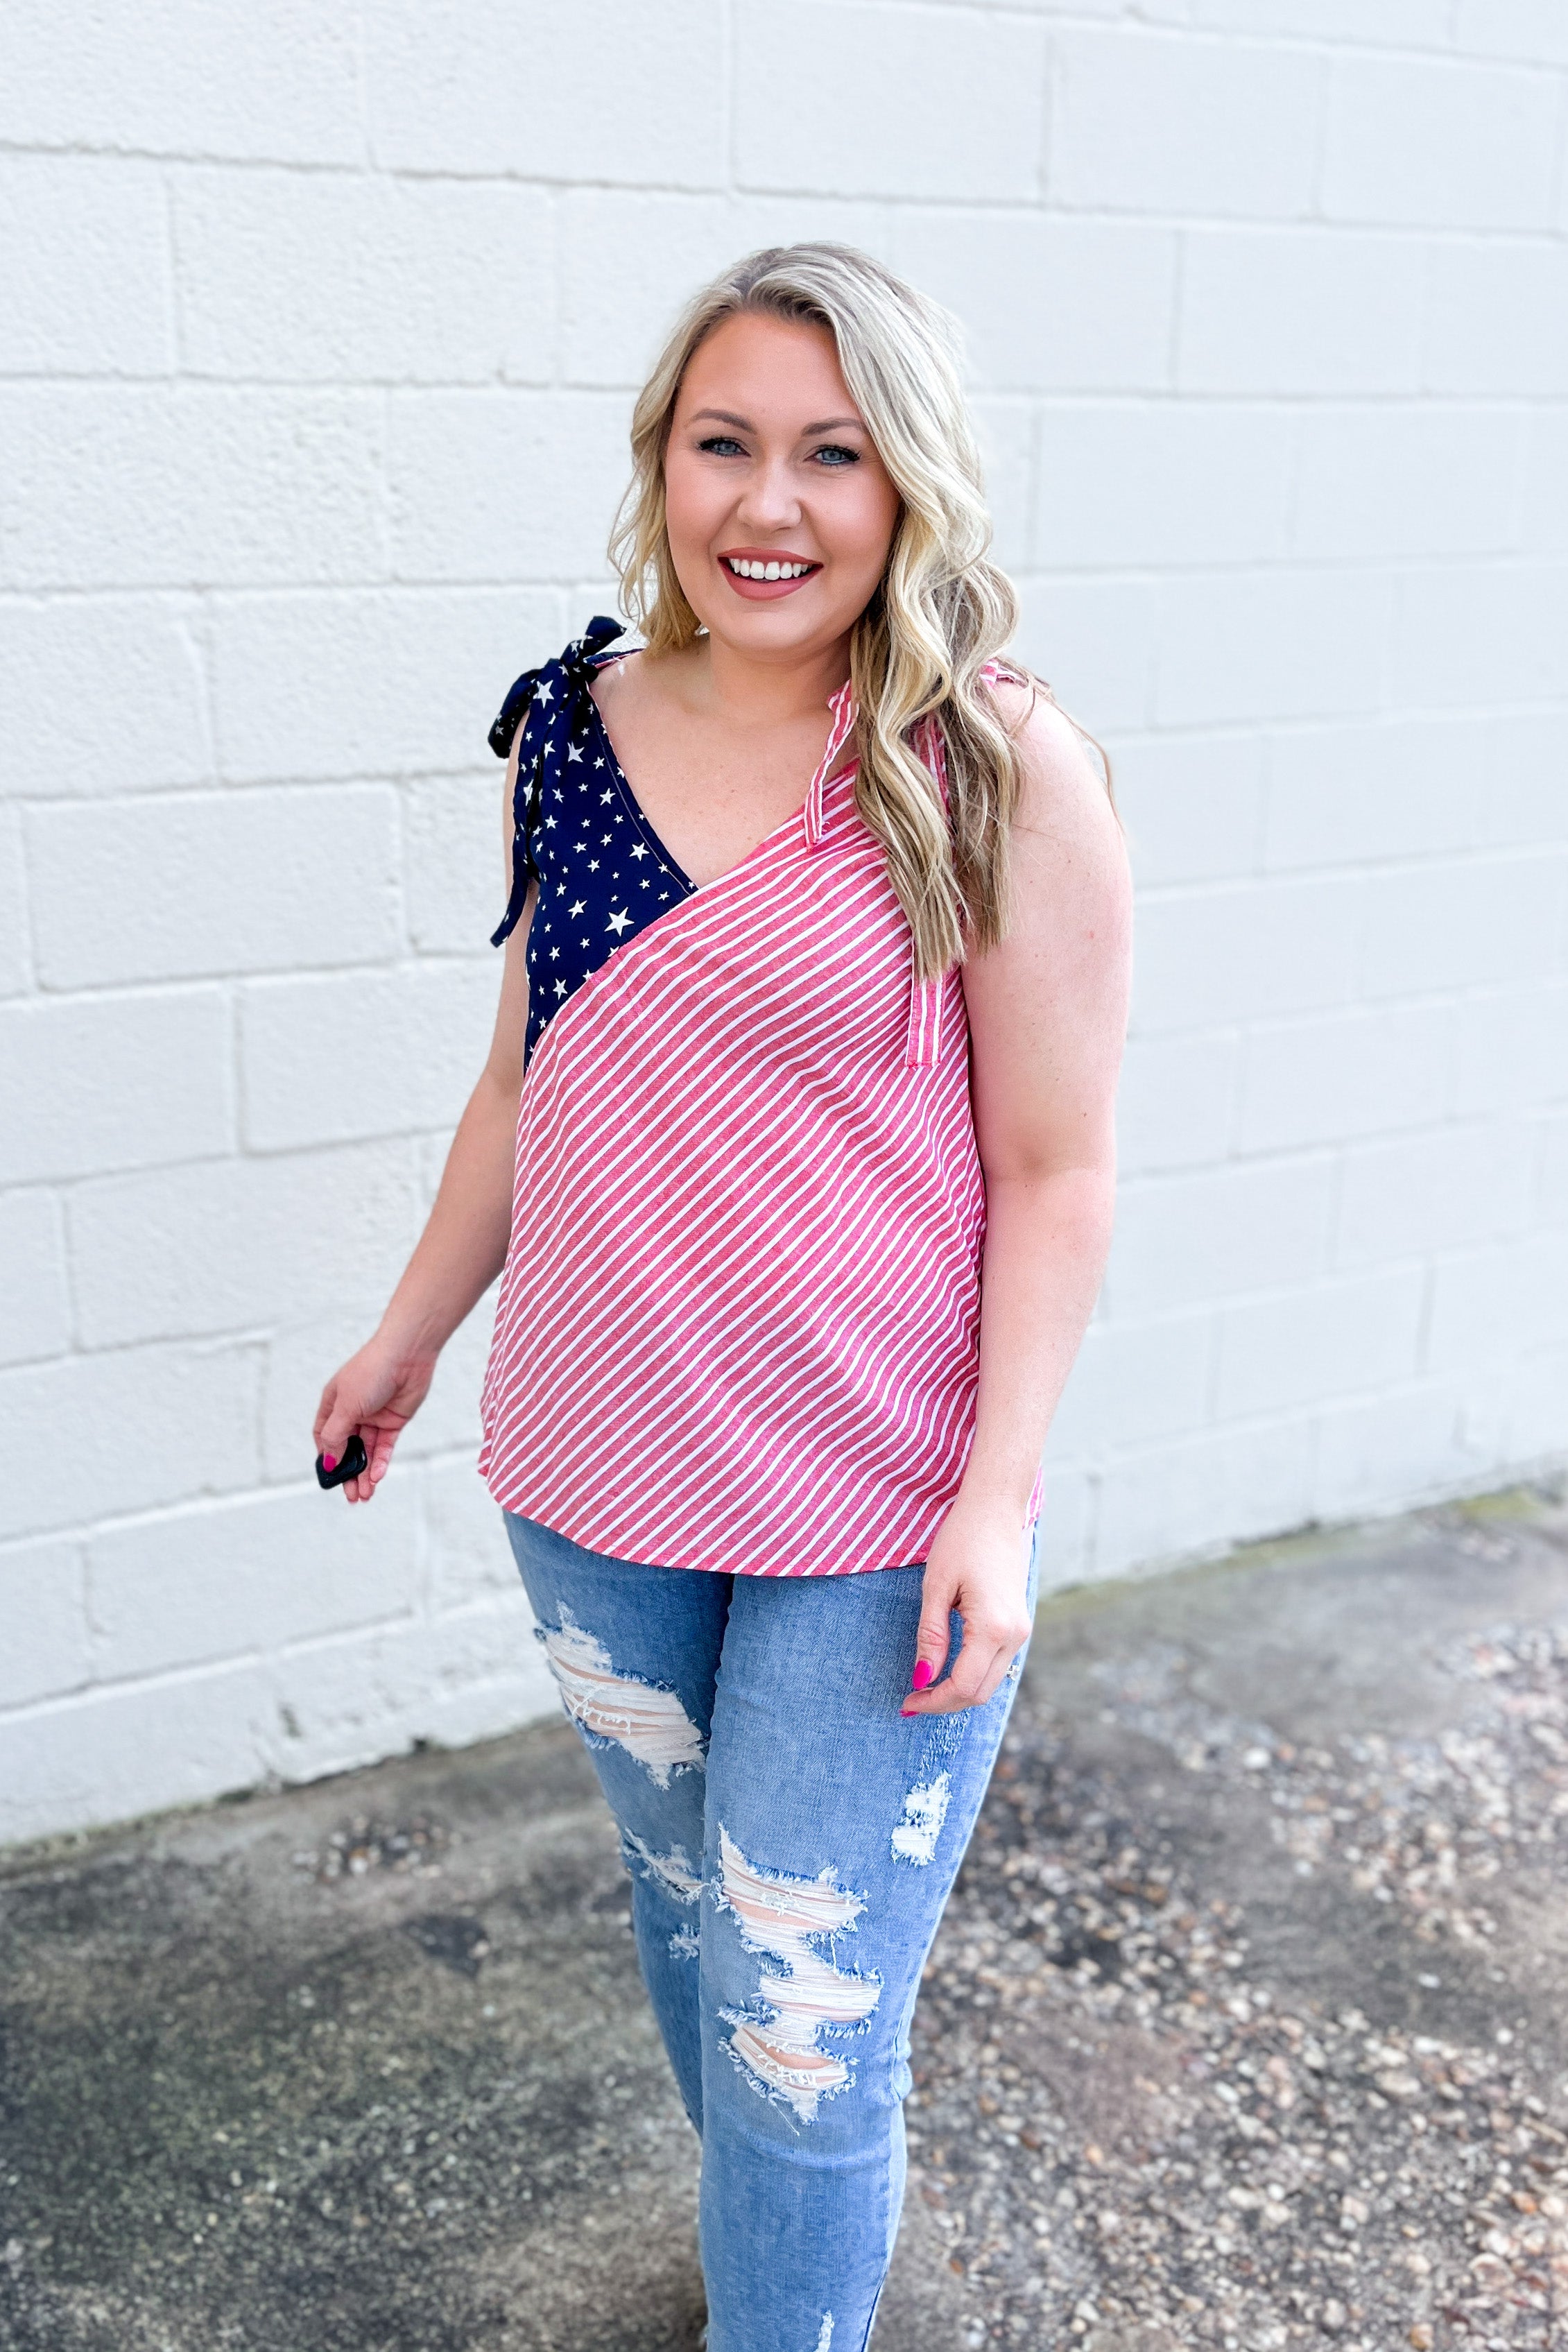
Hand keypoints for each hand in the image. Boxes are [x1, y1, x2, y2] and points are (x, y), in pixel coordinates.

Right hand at [313, 1336, 435, 1504]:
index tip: (329, 1477)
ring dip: (364, 1473)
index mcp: (333, 1403)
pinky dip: (380, 1462)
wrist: (407, 1354)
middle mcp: (352, 1411)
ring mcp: (374, 1417)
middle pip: (346, 1448)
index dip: (326, 1457)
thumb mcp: (346, 1407)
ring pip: (366, 1452)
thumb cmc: (371, 1372)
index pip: (324, 1436)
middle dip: (347, 1473)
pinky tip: (377, 1477)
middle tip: (350, 1495)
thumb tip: (328, 1462)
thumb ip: (336, 1436)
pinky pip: (385, 1447)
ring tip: (364, 1494)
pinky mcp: (394, 1421)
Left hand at [900, 1496, 1032, 1715]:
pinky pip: (997, 1663)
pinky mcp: (1019, 1623)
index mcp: (993, 1628)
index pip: (963, 1686)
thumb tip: (922, 1677)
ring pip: (991, 1681)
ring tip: (925, 1686)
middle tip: (912, 1700)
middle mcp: (1015, 1635)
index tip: (906, 1702)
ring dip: (959, 1691)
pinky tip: (948, 1667)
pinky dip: (972, 1674)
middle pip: (980, 1692)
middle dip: (945, 1702)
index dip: (933, 1701)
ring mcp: (1021, 1630)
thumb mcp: (936, 1587)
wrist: (995, 1509)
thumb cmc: (962, 1540)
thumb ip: (931, 1636)